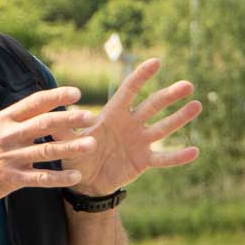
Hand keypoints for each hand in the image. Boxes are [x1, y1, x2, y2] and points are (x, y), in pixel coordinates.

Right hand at [0, 84, 100, 206]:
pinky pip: (40, 178)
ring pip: (46, 151)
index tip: (77, 93)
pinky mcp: (10, 179)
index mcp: (4, 119)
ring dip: (71, 147)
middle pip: (44, 123)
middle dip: (70, 118)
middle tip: (91, 117)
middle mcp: (7, 135)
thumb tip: (45, 108)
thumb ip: (17, 120)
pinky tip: (76, 176)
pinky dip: (59, 178)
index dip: (56, 96)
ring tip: (91, 145)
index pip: (34, 102)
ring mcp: (9, 157)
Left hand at [68, 58, 200, 197]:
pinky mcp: (144, 161)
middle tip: (187, 85)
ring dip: (180, 117)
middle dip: (170, 95)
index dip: (141, 76)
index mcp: (114, 115)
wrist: (86, 183)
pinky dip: (179, 156)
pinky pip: (164, 158)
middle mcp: (131, 124)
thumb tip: (48, 112)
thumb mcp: (66, 142)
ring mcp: (140, 142)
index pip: (130, 90)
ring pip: (164, 127)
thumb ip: (61, 128)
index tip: (156, 61)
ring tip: (197, 105)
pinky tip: (195, 151)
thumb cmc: (76, 157)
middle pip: (153, 105)